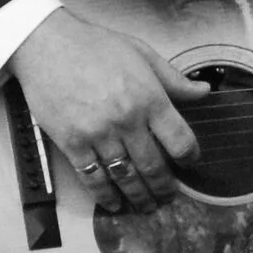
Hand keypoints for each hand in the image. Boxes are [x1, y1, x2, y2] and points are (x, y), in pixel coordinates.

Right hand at [8, 8, 207, 212]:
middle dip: (165, 188)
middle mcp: (127, 121)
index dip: (189, 158)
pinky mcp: (72, 144)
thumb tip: (205, 92)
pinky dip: (105, 196)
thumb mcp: (142, 53)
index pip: (181, 141)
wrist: (47, 45)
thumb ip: (173, 79)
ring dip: (139, 198)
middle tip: (168, 197)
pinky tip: (114, 203)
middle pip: (154, 167)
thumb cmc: (95, 46)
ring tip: (146, 206)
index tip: (189, 163)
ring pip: (126, 178)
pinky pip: (93, 178)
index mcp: (149, 98)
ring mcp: (98, 135)